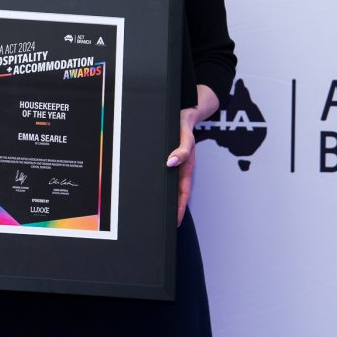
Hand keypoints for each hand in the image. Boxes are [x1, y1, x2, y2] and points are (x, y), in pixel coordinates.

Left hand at [165, 85, 217, 226]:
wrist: (186, 110)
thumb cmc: (185, 123)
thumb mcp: (184, 134)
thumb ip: (182, 148)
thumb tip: (172, 163)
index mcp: (186, 165)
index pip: (182, 193)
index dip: (178, 208)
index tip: (174, 223)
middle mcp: (180, 167)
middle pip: (175, 193)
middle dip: (170, 210)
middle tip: (160, 225)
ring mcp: (174, 165)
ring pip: (169, 186)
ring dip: (164, 199)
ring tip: (153, 215)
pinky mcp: (168, 159)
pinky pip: (165, 177)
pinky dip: (159, 186)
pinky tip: (149, 192)